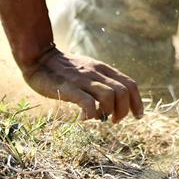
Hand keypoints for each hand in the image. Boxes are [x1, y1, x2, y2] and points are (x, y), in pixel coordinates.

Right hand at [21, 45, 143, 123]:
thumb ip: (101, 80)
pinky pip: (87, 102)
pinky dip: (90, 114)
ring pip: (109, 95)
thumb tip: (114, 100)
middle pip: (123, 91)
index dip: (137, 102)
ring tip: (100, 119)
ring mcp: (83, 79)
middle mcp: (96, 72)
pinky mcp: (68, 87)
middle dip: (124, 110)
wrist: (39, 57)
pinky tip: (84, 119)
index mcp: (103, 69)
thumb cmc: (64, 68)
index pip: (130, 84)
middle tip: (114, 121)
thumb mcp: (88, 69)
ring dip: (109, 112)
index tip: (138, 115)